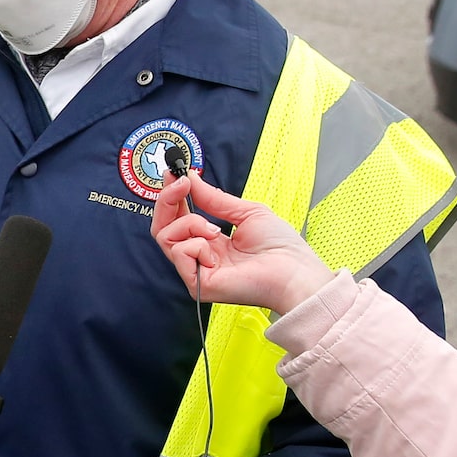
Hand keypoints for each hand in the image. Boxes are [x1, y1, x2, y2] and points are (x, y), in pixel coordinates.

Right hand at [149, 172, 331, 316]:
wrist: (294, 271)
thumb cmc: (280, 247)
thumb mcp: (245, 212)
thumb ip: (214, 198)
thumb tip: (190, 178)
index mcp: (210, 242)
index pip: (177, 218)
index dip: (171, 195)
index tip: (174, 173)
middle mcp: (199, 256)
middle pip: (162, 227)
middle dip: (167, 200)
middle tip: (181, 183)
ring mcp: (195, 271)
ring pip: (166, 237)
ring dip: (189, 223)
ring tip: (215, 229)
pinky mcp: (197, 284)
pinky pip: (179, 253)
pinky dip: (196, 245)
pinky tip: (217, 254)